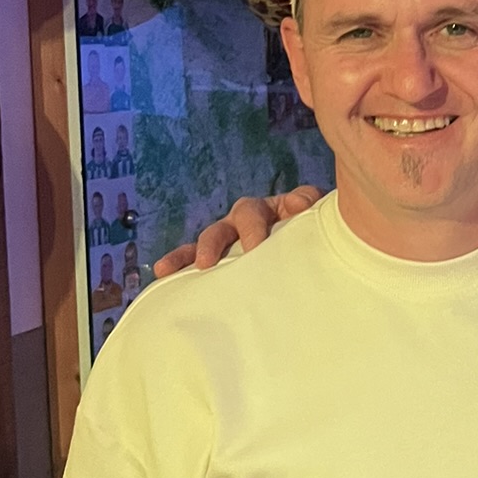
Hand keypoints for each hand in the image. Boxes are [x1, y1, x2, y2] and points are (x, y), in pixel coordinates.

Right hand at [152, 187, 323, 278]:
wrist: (315, 248)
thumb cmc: (312, 230)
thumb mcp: (315, 215)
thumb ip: (308, 204)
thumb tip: (298, 204)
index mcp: (267, 210)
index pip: (256, 214)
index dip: (254, 230)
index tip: (254, 249)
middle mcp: (244, 221)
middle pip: (225, 227)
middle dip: (215, 243)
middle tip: (208, 263)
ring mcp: (231, 239)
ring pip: (206, 242)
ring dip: (188, 254)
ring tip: (169, 269)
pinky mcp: (221, 259)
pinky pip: (195, 260)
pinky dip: (179, 264)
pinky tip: (161, 273)